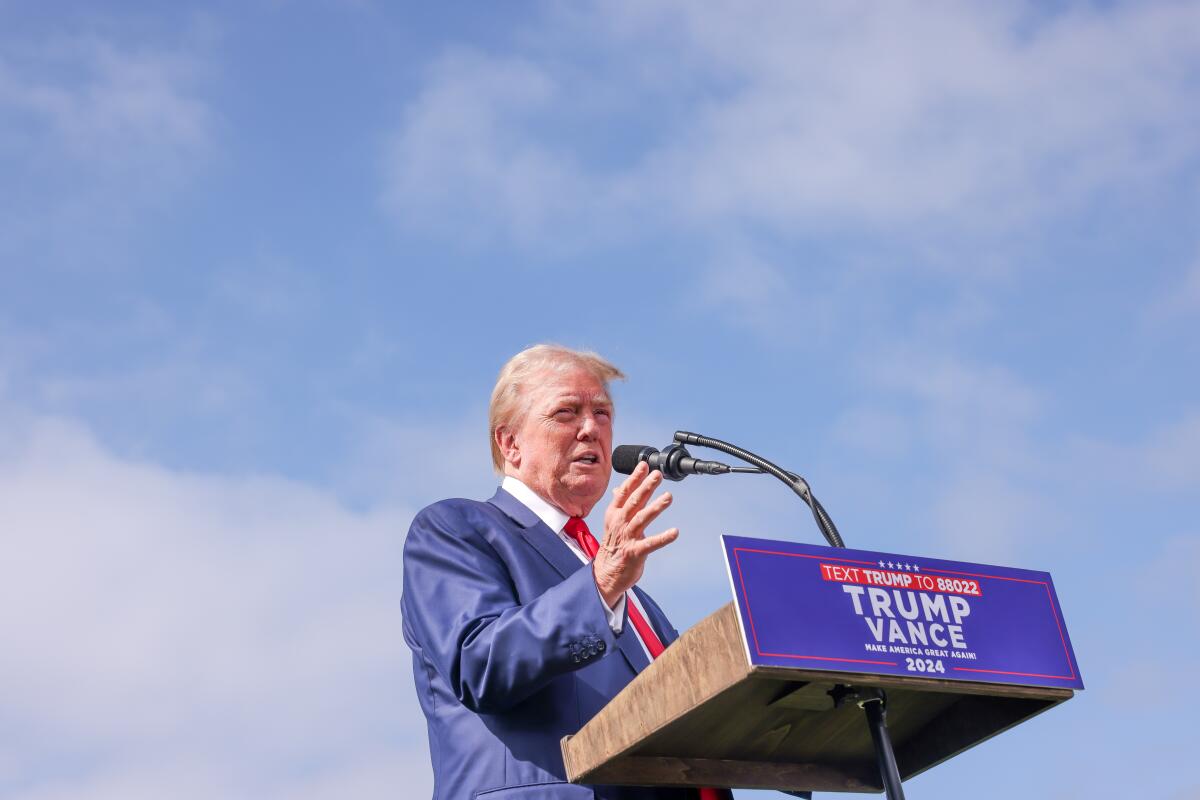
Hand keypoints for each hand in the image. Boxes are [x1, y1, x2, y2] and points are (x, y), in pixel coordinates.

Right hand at [592, 461, 678, 606]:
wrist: (606, 573)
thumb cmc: (613, 545)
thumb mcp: (613, 522)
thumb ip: (620, 505)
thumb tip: (619, 488)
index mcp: (614, 514)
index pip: (624, 492)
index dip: (634, 478)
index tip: (644, 465)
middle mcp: (619, 523)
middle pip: (634, 501)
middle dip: (646, 487)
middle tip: (658, 475)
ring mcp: (627, 538)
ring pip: (642, 519)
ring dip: (655, 507)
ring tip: (668, 497)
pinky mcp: (635, 552)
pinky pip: (650, 544)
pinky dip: (663, 538)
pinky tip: (675, 532)